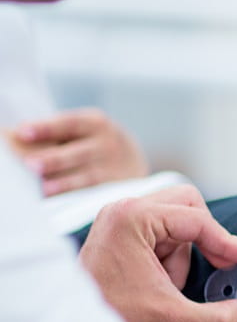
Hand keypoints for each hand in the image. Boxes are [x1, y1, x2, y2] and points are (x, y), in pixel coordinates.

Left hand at [9, 107, 149, 195]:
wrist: (132, 159)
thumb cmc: (91, 142)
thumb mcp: (83, 130)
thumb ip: (58, 134)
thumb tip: (19, 142)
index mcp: (96, 123)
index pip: (69, 123)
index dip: (46, 127)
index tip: (22, 132)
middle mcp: (108, 143)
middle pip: (78, 152)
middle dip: (54, 159)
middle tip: (31, 164)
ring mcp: (114, 167)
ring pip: (87, 176)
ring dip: (64, 183)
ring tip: (43, 188)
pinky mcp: (115, 187)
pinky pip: (93, 192)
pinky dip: (75, 196)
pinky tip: (58, 199)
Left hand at [79, 185, 236, 321]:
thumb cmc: (110, 318)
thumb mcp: (170, 318)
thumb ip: (217, 316)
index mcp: (132, 218)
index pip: (197, 221)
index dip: (230, 242)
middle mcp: (124, 209)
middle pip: (188, 204)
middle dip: (206, 238)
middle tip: (221, 266)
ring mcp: (120, 218)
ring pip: (177, 220)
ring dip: (184, 253)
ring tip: (168, 286)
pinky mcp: (120, 232)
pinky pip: (162, 233)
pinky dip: (171, 256)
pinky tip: (161, 281)